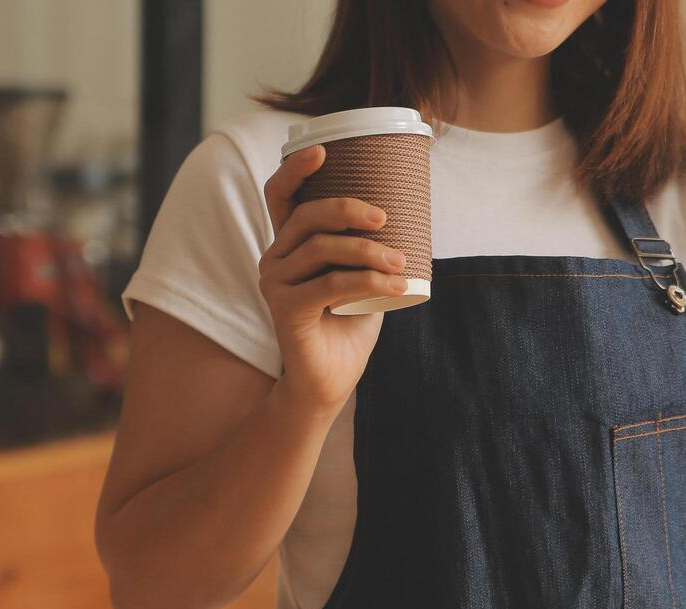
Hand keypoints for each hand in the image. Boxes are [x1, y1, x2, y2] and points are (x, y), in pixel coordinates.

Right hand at [259, 143, 408, 415]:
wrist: (329, 382)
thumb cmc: (348, 327)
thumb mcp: (364, 276)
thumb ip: (371, 246)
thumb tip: (411, 210)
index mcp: (290, 244)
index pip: (281, 195)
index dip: (296, 168)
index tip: (324, 150)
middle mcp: (275, 258)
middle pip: (308, 216)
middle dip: (350, 209)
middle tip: (387, 219)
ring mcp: (275, 283)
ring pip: (322, 248)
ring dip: (368, 250)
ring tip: (401, 261)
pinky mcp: (284, 309)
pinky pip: (330, 283)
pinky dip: (368, 280)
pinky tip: (397, 284)